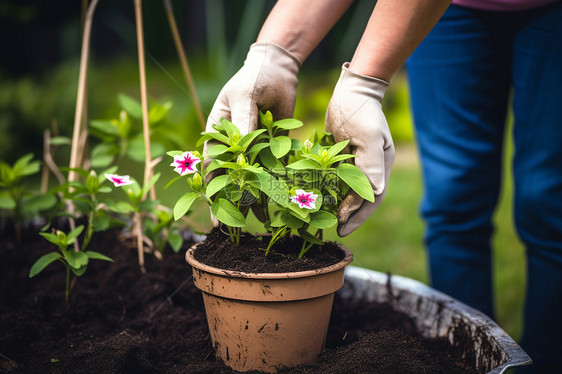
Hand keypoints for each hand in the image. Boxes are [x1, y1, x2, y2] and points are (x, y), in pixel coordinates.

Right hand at [205, 43, 299, 225]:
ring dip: (255, 198)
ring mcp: (254, 149)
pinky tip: (279, 201)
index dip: (211, 191)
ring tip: (259, 222)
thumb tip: (241, 154)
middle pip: (231, 179)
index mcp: (216, 134)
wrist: (279, 70)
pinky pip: (273, 170)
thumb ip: (243, 123)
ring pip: (253, 179)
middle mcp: (233, 146)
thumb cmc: (254, 79)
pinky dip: (275, 184)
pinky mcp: (273, 149)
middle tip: (233, 228)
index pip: (212, 167)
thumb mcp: (244, 98)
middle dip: (232, 203)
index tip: (213, 213)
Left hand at [325, 63, 394, 236]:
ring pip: (348, 190)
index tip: (342, 228)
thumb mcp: (367, 137)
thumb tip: (376, 192)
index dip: (358, 216)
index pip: (371, 197)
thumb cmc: (361, 111)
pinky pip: (337, 178)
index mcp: (381, 166)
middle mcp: (372, 167)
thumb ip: (371, 165)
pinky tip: (317, 196)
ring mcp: (358, 161)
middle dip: (348, 215)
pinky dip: (329, 188)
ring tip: (323, 218)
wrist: (352, 89)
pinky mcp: (344, 155)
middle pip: (361, 198)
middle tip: (332, 229)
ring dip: (338, 204)